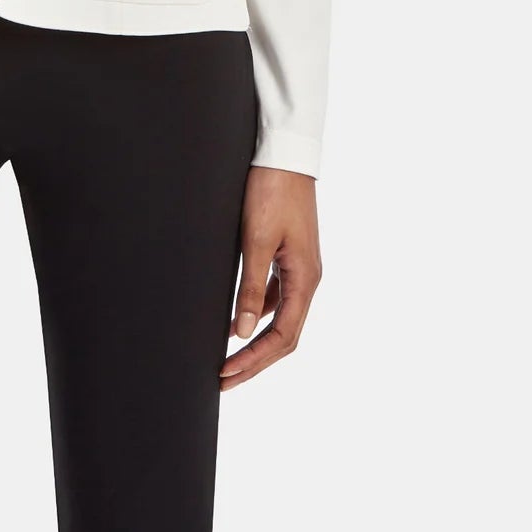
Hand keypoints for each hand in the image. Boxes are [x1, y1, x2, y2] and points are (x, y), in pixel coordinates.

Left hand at [220, 164, 321, 389]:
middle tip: (223, 378)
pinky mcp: (289, 254)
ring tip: (226, 356)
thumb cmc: (271, 191)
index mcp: (305, 278)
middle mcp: (307, 278)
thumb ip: (249, 287)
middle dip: (254, 360)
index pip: (283, 337)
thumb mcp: (255, 240)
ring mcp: (299, 267)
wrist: (284, 153)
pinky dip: (257, 312)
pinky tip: (237, 317)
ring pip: (280, 316)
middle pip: (284, 334)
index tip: (227, 374)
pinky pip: (276, 295)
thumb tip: (241, 331)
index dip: (255, 361)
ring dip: (254, 339)